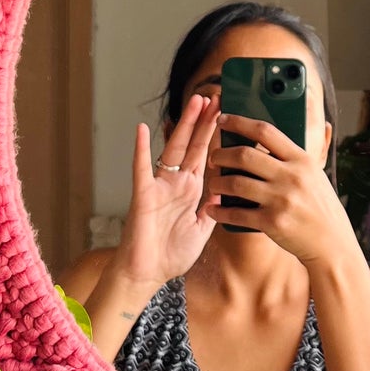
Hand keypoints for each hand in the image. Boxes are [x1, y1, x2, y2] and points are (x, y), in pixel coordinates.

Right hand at [112, 95, 217, 293]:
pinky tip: (143, 130)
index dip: (217, 135)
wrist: (146, 274)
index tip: (228, 114)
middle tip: (217, 96)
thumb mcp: (201, 230)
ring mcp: (159, 187)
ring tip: (196, 102)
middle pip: (193, 145)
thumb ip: (213, 210)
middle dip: (205, 121)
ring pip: (173, 150)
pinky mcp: (143, 196)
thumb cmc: (169, 255)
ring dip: (184, 126)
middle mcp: (176, 183)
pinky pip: (141, 169)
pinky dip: (141, 150)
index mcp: (191, 190)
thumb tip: (227, 194)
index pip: (207, 155)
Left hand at [206, 115, 358, 269]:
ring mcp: (281, 199)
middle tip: (213, 157)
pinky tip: (212, 210)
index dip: (239, 122)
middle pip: (244, 155)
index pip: (265, 131)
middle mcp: (291, 176)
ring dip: (217, 182)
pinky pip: (236, 213)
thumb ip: (293, 159)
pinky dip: (220, 211)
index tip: (223, 119)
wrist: (332, 244)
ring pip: (236, 183)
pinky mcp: (272, 222)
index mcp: (302, 160)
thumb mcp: (315, 175)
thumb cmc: (320, 207)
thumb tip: (265, 140)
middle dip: (221, 154)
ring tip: (213, 183)